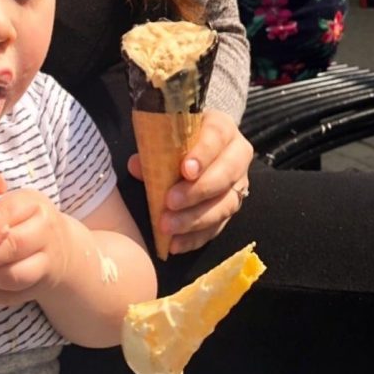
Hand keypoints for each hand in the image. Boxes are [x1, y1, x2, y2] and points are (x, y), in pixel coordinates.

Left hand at [0, 189, 69, 305]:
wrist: (59, 248)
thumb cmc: (24, 221)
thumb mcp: (11, 207)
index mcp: (36, 207)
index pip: (4, 217)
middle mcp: (49, 233)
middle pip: (12, 246)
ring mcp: (49, 262)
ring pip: (13, 276)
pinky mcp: (41, 287)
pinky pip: (12, 296)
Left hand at [128, 109, 252, 254]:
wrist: (193, 147)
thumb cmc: (176, 138)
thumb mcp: (164, 136)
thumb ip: (152, 148)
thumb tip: (136, 166)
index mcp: (221, 129)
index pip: (217, 137)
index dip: (203, 154)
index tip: (185, 170)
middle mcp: (236, 156)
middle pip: (226, 175)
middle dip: (197, 192)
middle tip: (170, 202)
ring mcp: (237, 184)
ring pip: (224, 205)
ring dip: (195, 219)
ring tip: (168, 227)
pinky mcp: (231, 209)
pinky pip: (217, 227)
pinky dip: (195, 238)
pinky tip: (175, 244)